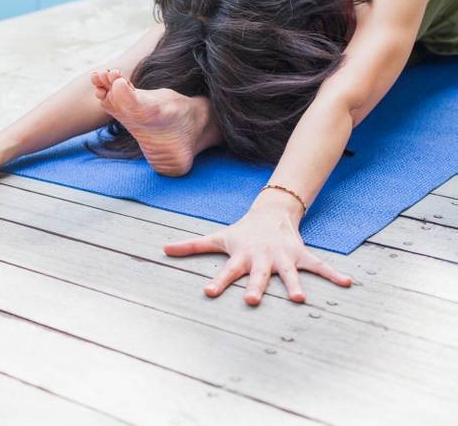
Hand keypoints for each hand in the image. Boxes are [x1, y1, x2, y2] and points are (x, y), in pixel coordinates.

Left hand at [164, 200, 351, 305]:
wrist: (270, 211)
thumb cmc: (241, 231)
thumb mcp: (217, 237)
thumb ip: (191, 246)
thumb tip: (162, 249)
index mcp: (241, 256)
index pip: (226, 270)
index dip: (217, 281)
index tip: (208, 292)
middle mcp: (262, 258)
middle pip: (258, 275)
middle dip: (255, 286)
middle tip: (250, 300)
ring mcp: (282, 257)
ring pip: (288, 273)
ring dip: (293, 285)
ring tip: (299, 299)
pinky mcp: (300, 255)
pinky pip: (319, 266)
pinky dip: (333, 274)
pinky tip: (348, 284)